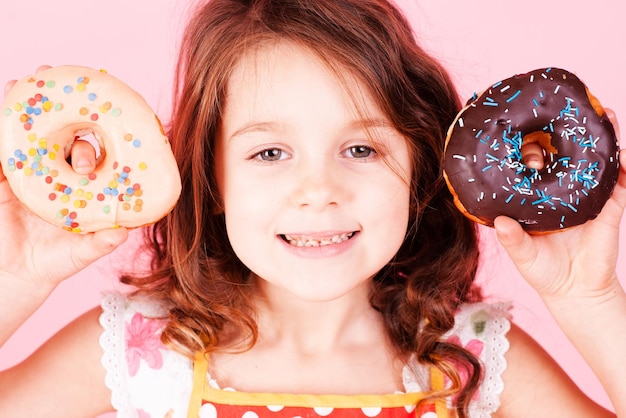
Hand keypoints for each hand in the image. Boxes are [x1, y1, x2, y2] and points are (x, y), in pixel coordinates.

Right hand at [0, 67, 126, 289]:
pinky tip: (4, 103)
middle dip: (68, 109)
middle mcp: (59, 172)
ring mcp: (32, 171)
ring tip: (28, 79)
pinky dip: (4, 127)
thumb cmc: (54, 261)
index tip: (113, 114)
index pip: (94, 152)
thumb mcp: (79, 253)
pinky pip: (4, 147)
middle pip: (65, 134)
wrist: (15, 273)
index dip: (103, 134)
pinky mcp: (4, 175)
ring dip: (31, 107)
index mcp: (83, 183)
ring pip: (34, 134)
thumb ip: (100, 244)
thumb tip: (123, 233)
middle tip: (66, 80)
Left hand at [494, 109, 625, 299]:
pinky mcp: (612, 207)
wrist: (576, 291)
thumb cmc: (544, 270)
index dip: (531, 150)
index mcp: (540, 196)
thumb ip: (512, 240)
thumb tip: (500, 223)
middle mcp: (565, 190)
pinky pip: (623, 183)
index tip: (526, 144)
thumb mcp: (523, 255)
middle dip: (565, 133)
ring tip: (604, 112)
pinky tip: (625, 152)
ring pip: (598, 161)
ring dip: (603, 137)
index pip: (536, 164)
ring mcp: (590, 196)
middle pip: (567, 154)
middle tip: (563, 114)